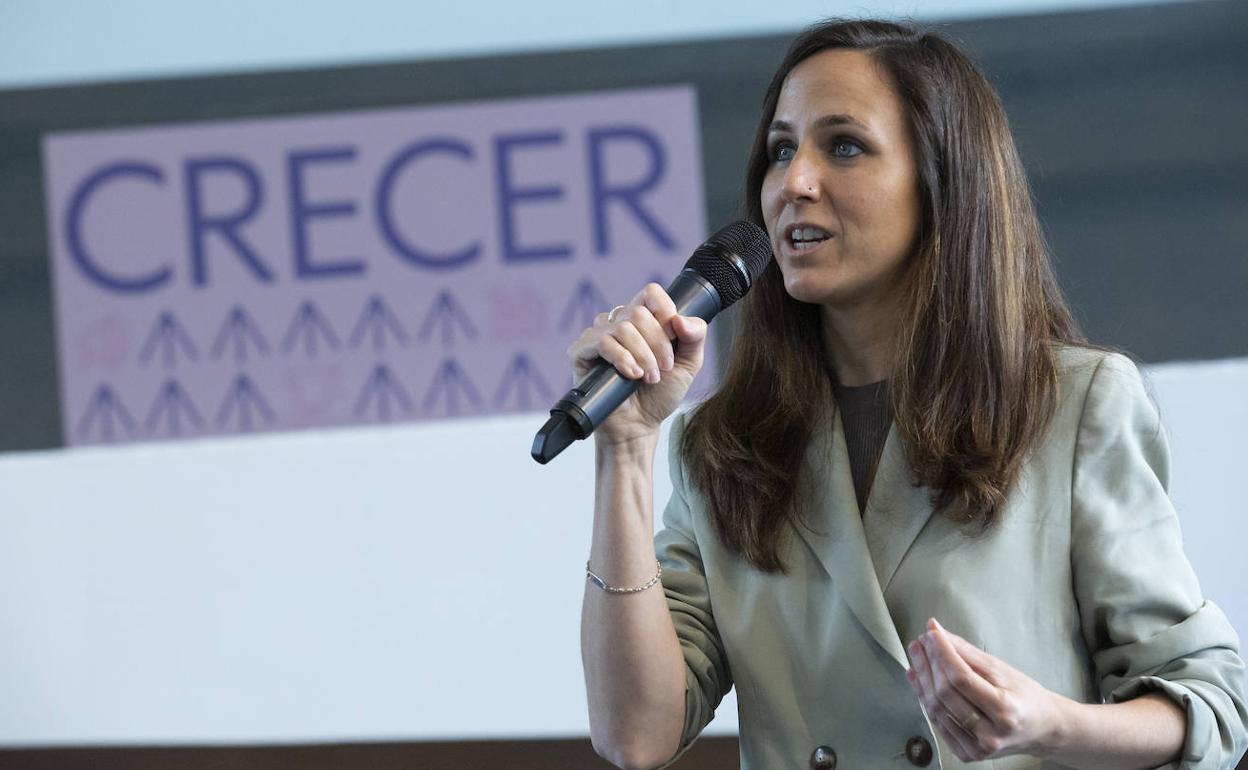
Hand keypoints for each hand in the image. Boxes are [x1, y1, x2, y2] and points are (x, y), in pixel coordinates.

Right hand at [565, 283, 707, 445]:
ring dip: (642, 356)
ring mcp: (597, 336)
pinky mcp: (581, 353)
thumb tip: (681, 319)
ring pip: (622, 328)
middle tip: (662, 369)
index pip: (650, 293)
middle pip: (638, 313)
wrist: (639, 426)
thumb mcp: (688, 365)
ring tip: (648, 378)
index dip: (664, 309)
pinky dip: (622, 358)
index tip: (674, 335)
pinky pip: (601, 342)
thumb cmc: (660, 394)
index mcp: (642, 321)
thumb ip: (694, 337)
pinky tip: (630, 375)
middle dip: (657, 344)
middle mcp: (617, 323)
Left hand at [905, 618, 1071, 761]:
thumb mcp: (1002, 670)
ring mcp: (977, 749)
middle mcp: (991, 735)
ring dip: (922, 678)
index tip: (932, 633)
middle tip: (920, 641)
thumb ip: (967, 653)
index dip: (943, 653)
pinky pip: (937, 721)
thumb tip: (937, 632)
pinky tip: (918, 676)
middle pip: (946, 694)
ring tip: (917, 654)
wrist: (1042, 729)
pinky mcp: (966, 754)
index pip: (962, 679)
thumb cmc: (1024, 696)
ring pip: (936, 708)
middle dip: (929, 663)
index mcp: (1006, 712)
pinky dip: (924, 697)